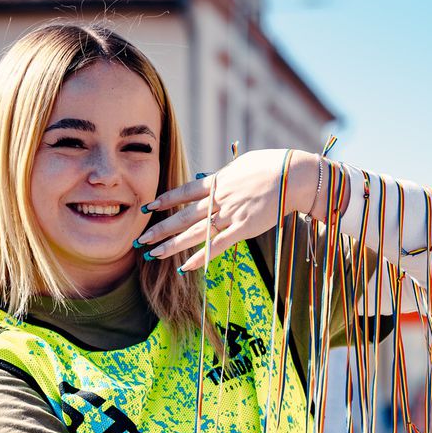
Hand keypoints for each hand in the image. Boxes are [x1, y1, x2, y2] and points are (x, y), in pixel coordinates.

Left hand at [135, 149, 320, 272]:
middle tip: (140, 239)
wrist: (291, 174)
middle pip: (183, 216)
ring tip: (154, 254)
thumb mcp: (241, 165)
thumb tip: (213, 179)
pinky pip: (218, 245)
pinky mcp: (243, 228)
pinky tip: (185, 266)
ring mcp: (230, 214)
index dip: (165, 200)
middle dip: (160, 229)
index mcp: (217, 181)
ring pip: (195, 233)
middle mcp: (218, 199)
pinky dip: (201, 257)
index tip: (148, 207)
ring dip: (173, 245)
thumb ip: (225, 176)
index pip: (184, 192)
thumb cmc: (271, 166)